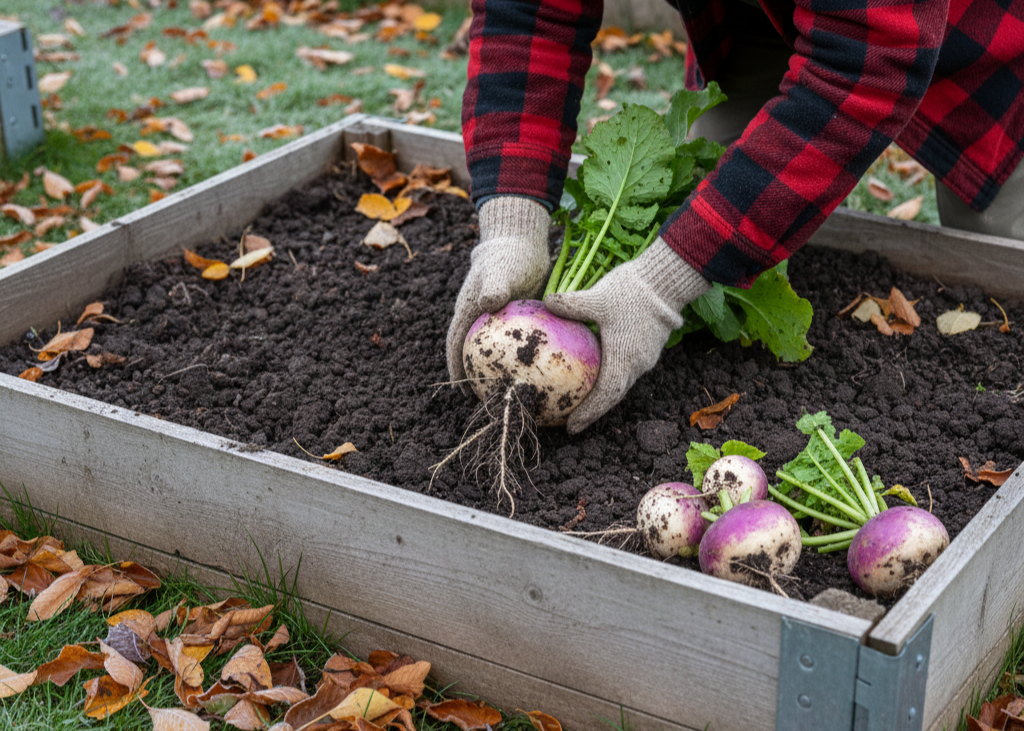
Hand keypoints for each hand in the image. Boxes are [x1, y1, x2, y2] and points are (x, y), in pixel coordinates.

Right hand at [446, 196, 551, 389]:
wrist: (521, 240)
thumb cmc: (507, 255)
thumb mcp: (501, 270)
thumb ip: (495, 286)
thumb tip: (489, 302)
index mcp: (469, 312)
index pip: (456, 346)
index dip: (457, 370)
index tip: (464, 392)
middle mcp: (481, 320)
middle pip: (476, 354)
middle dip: (481, 378)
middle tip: (494, 401)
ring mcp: (499, 321)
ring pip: (500, 352)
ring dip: (505, 372)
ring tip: (520, 393)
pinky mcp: (518, 320)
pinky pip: (522, 344)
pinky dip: (528, 359)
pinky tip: (546, 371)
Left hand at [544, 237, 710, 433]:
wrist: (667, 281)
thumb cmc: (631, 290)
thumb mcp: (596, 296)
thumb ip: (569, 304)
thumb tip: (545, 303)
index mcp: (623, 359)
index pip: (604, 396)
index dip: (587, 414)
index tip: (570, 427)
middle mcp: (636, 364)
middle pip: (613, 397)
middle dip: (593, 412)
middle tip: (572, 422)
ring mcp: (645, 358)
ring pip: (621, 385)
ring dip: (602, 397)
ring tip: (581, 403)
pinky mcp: (649, 348)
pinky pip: (627, 371)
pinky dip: (610, 380)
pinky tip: (595, 373)